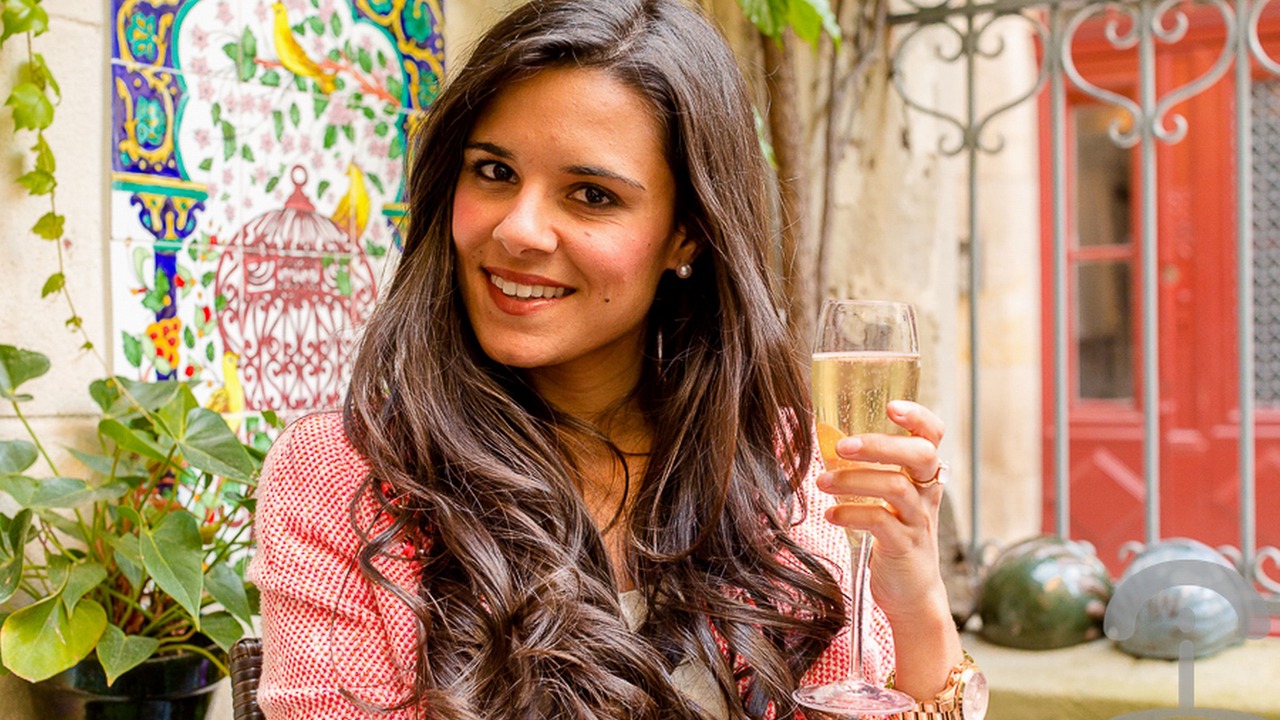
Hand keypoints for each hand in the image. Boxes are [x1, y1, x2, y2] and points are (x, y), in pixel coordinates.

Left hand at [816, 399, 949, 621]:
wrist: (912, 593)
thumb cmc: (894, 537)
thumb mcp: (889, 499)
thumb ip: (869, 470)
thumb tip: (825, 441)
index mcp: (923, 475)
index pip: (933, 435)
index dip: (918, 416)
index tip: (891, 406)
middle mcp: (927, 493)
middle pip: (920, 454)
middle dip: (879, 444)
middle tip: (841, 446)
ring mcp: (919, 520)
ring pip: (896, 487)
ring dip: (853, 480)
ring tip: (822, 483)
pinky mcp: (905, 546)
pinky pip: (881, 522)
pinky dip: (851, 514)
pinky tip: (831, 515)